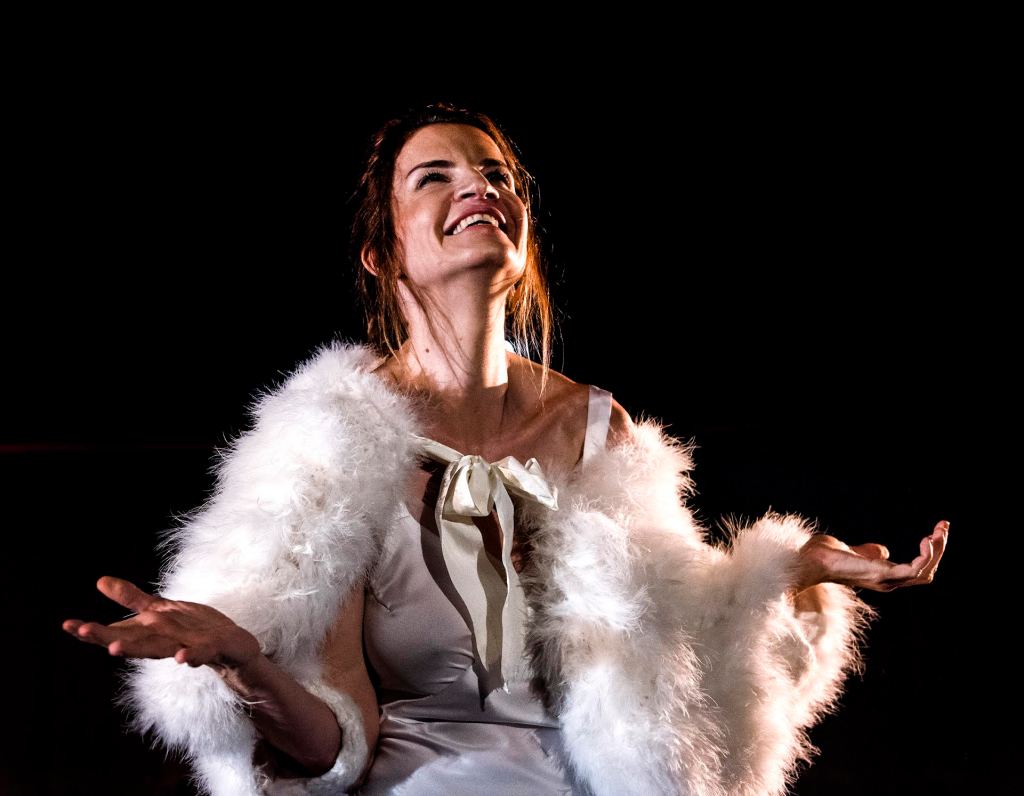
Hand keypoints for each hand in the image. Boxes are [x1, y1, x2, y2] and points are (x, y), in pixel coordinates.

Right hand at [62, 576, 261, 673]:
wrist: (233, 649)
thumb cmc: (193, 630)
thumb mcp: (160, 610)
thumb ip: (131, 599)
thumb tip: (100, 581)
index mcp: (149, 634)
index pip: (116, 632)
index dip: (93, 630)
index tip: (67, 625)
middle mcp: (161, 643)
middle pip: (130, 640)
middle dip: (105, 638)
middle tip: (81, 631)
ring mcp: (184, 647)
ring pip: (158, 649)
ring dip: (136, 649)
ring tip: (114, 648)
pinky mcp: (211, 649)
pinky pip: (199, 654)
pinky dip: (190, 656)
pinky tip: (180, 658)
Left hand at [793, 520, 948, 593]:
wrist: (810, 559)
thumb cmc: (826, 555)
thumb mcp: (855, 552)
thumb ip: (870, 552)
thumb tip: (882, 550)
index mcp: (885, 576)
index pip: (918, 571)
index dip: (931, 553)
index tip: (936, 531)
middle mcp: (889, 582)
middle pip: (926, 573)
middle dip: (939, 550)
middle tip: (943, 526)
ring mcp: (886, 580)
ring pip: (925, 573)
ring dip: (937, 551)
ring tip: (939, 531)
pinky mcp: (882, 575)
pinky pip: (914, 570)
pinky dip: (926, 556)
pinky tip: (927, 540)